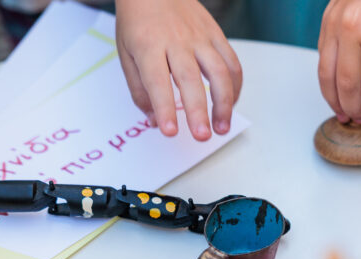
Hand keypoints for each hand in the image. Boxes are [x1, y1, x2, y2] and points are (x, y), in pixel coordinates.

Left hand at [115, 0, 241, 140]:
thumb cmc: (138, 21)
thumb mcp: (126, 54)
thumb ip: (139, 90)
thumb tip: (154, 120)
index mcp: (148, 46)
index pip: (157, 81)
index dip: (164, 108)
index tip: (169, 131)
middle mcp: (176, 41)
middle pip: (190, 79)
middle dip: (198, 111)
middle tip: (201, 136)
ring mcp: (200, 37)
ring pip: (219, 72)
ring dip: (224, 103)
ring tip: (221, 128)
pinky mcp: (216, 35)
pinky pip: (232, 63)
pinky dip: (235, 87)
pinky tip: (231, 105)